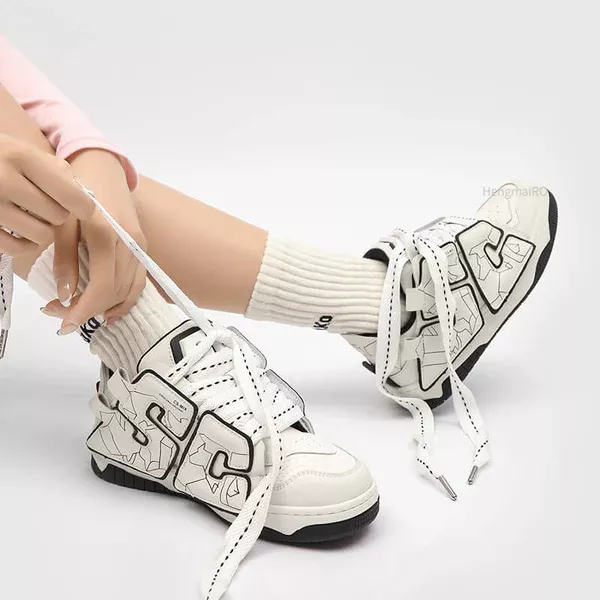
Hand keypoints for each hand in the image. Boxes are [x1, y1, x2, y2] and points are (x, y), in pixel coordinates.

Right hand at [0, 134, 93, 256]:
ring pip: (42, 235)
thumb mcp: (24, 151)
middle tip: (43, 205)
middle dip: (57, 213)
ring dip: (42, 229)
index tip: (82, 208)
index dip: (84, 206)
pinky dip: (24, 244)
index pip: (72, 195)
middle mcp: (3, 179)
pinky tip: (19, 231)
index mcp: (21, 157)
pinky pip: (18, 248)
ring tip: (30, 216)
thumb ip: (57, 171)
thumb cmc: (0, 158)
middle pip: (58, 216)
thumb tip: (87, 199)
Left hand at [41, 150, 146, 332]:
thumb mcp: (61, 223)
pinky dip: (126, 299)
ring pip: (130, 290)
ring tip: (81, 314)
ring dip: (107, 308)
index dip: (84, 310)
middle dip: (89, 311)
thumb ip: (65, 260)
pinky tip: (109, 311)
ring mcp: (140, 246)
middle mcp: (130, 244)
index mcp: (107, 236)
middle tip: (61, 316)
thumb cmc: (77, 192)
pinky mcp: (143, 247)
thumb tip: (65, 296)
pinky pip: (138, 281)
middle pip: (116, 292)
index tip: (65, 324)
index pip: (102, 287)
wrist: (102, 169)